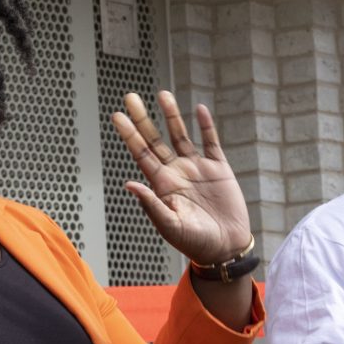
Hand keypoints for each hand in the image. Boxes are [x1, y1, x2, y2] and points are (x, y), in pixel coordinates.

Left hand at [112, 92, 250, 269]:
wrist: (226, 248)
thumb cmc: (195, 243)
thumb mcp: (170, 226)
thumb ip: (151, 205)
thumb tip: (129, 184)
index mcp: (162, 185)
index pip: (141, 154)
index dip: (129, 135)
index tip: (117, 116)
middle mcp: (176, 172)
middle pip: (155, 139)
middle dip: (143, 118)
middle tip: (130, 97)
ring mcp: (197, 168)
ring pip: (181, 135)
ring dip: (172, 116)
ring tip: (163, 94)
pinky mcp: (219, 169)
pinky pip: (211, 142)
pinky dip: (206, 126)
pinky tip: (200, 110)